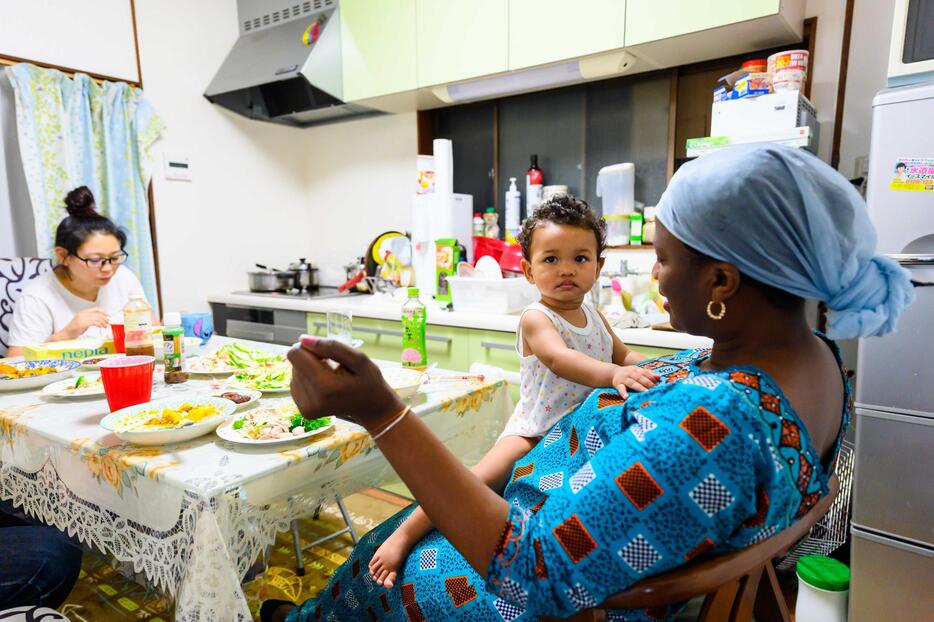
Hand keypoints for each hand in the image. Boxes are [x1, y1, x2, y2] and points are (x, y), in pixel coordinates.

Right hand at [62, 307, 109, 339]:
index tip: (108, 316)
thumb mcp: (83, 322)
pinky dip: (100, 324)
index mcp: (82, 312)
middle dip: (105, 318)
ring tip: (106, 326)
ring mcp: (81, 318)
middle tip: (109, 322)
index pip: (96, 309)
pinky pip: (94, 322)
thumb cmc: (74, 330)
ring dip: (103, 322)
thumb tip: (100, 320)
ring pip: (97, 318)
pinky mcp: (82, 324)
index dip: (104, 312)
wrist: (65, 334)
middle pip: (98, 313)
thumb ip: (90, 319)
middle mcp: (82, 314)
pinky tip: (101, 327)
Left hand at [287, 336, 404, 429]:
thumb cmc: (368, 380)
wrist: (371, 407)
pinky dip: (309, 381)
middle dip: (312, 360)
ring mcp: (307, 409)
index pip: (295, 355)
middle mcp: (312, 401)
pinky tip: (325, 385)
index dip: (310, 348)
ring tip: (331, 377)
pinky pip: (296, 384)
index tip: (327, 354)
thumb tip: (302, 339)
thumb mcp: (359, 359)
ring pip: (294, 373)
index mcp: (326, 387)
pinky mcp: (304, 411)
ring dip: (310, 370)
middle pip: (295, 363)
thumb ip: (331, 346)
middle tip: (333, 367)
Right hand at [611, 364, 659, 397]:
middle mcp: (630, 373)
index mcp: (636, 369)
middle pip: (640, 378)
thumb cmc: (628, 373)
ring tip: (646, 393)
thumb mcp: (637, 371)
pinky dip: (623, 393)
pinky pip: (621, 389)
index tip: (658, 385)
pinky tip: (626, 397)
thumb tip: (659, 376)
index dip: (652, 378)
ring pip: (633, 383)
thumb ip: (648, 373)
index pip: (645, 373)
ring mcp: (623, 379)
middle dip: (648, 383)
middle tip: (655, 390)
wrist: (613, 373)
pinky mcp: (618, 384)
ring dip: (640, 388)